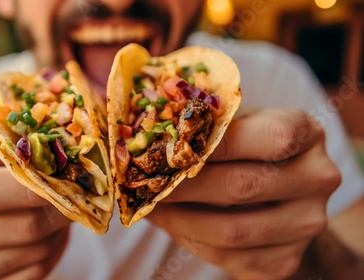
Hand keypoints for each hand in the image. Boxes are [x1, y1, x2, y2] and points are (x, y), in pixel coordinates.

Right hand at [0, 139, 70, 279]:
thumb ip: (13, 147)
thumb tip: (59, 149)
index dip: (35, 187)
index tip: (67, 179)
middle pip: (22, 226)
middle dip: (60, 210)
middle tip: (78, 196)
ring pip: (36, 252)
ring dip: (59, 231)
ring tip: (60, 213)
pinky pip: (35, 273)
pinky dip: (53, 252)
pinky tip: (49, 236)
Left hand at [147, 109, 340, 279]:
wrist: (283, 194)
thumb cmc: (250, 147)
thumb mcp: (238, 123)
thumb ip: (207, 126)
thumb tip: (149, 139)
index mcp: (305, 132)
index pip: (262, 137)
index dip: (209, 145)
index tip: (162, 150)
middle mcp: (317, 179)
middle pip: (240, 186)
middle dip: (181, 186)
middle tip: (143, 183)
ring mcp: (306, 225)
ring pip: (230, 230)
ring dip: (178, 219)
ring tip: (148, 206)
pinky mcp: (286, 260)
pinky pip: (227, 257)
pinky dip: (190, 239)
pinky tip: (171, 223)